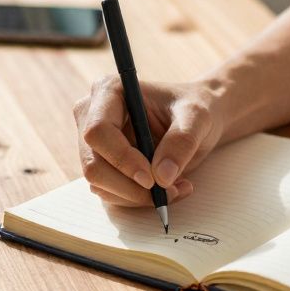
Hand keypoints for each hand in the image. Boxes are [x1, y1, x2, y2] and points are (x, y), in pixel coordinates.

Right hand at [72, 76, 226, 206]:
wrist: (196, 119)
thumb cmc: (195, 107)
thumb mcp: (197, 118)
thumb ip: (181, 141)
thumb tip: (161, 177)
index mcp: (109, 91)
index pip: (98, 131)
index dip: (121, 158)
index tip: (151, 179)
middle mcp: (92, 115)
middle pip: (93, 163)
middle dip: (130, 187)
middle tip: (168, 192)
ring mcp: (94, 143)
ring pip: (100, 184)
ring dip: (137, 196)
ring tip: (176, 188)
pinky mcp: (102, 165)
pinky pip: (110, 193)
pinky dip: (138, 199)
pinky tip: (167, 189)